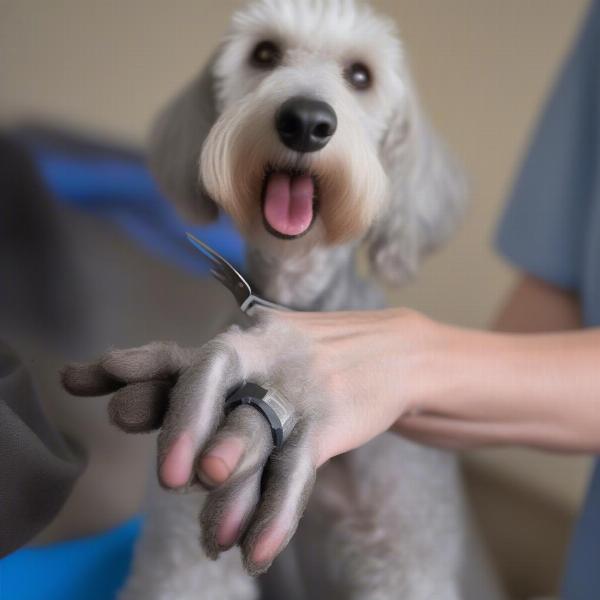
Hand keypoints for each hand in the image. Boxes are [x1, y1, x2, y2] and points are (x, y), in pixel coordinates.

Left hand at [62, 308, 428, 572]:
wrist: (393, 351)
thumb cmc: (309, 358)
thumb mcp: (258, 355)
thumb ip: (197, 378)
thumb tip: (119, 404)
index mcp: (239, 338)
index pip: (178, 350)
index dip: (132, 364)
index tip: (78, 379)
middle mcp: (262, 354)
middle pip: (212, 376)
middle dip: (184, 421)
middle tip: (167, 477)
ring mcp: (298, 386)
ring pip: (255, 431)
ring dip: (233, 484)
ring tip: (210, 535)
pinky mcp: (331, 420)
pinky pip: (297, 470)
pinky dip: (277, 514)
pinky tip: (256, 552)